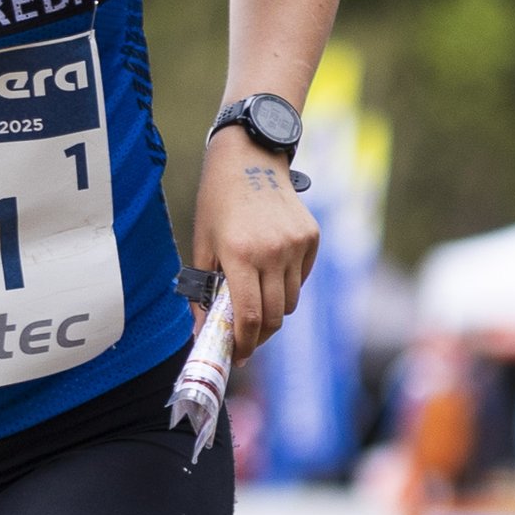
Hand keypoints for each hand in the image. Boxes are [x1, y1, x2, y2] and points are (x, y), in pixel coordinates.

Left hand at [191, 149, 319, 358]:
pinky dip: (287, 285)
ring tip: (255, 301)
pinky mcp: (311, 237)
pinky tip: (270, 272)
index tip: (237, 356)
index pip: (248, 316)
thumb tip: (203, 331)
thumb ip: (204, 291)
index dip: (243, 343)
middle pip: (273, 315)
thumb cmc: (218, 203)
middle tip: (245, 339)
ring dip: (273, 310)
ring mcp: (296, 244)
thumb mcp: (203, 244)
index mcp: (240, 254)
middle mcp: (272, 251)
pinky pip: (301, 278)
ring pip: (290, 301)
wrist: (249, 159)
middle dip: (258, 335)